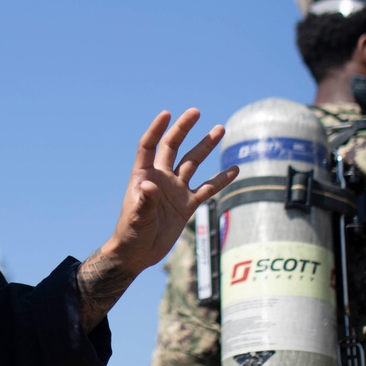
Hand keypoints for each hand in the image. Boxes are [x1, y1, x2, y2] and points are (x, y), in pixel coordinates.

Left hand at [102, 108, 236, 276]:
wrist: (138, 253)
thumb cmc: (130, 234)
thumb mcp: (136, 218)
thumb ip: (144, 202)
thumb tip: (150, 186)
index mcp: (143, 175)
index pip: (149, 146)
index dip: (157, 129)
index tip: (167, 114)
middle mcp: (161, 177)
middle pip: (173, 147)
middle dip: (183, 129)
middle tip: (196, 111)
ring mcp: (175, 190)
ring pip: (193, 163)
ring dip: (205, 147)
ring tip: (220, 129)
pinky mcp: (187, 204)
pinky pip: (207, 188)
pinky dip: (221, 180)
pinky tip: (235, 170)